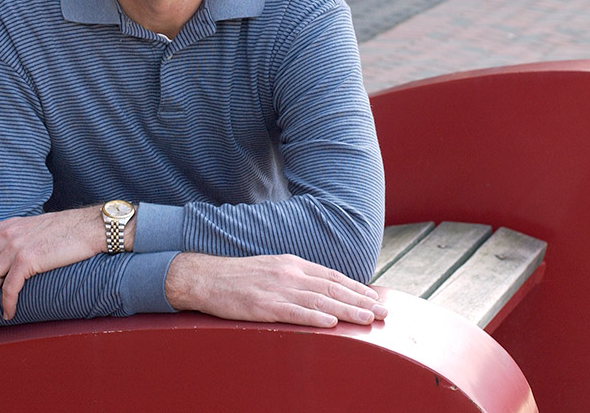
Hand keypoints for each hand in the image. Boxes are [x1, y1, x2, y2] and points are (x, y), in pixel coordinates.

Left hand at [0, 207, 108, 322]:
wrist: (91, 227)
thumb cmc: (71, 229)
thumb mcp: (37, 226)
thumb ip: (21, 236)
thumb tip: (12, 252)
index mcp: (10, 225)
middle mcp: (9, 234)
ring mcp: (17, 247)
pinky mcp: (29, 260)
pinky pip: (9, 288)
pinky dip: (6, 304)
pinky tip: (8, 312)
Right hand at [165, 253, 387, 327]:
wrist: (206, 277)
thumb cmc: (240, 276)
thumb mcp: (273, 268)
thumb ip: (298, 278)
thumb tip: (324, 289)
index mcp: (293, 264)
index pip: (333, 277)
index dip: (357, 288)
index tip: (376, 299)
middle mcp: (289, 274)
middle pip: (332, 289)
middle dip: (361, 301)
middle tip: (383, 313)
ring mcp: (276, 289)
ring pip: (319, 302)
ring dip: (347, 311)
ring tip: (367, 320)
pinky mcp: (262, 306)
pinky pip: (293, 313)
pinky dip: (314, 318)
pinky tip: (331, 324)